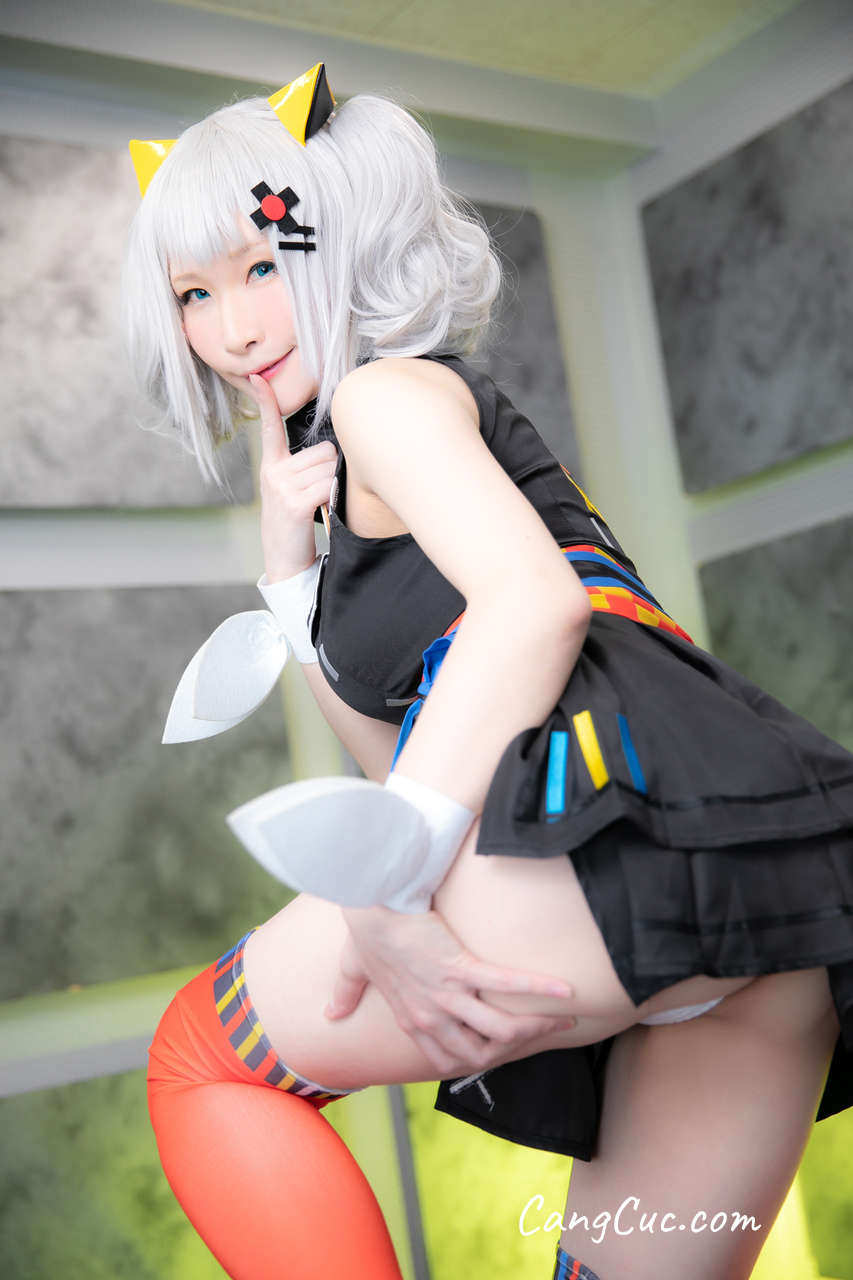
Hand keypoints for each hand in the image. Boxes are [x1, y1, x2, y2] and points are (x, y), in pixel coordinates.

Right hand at [250, 373, 336, 582]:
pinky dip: (335, 496)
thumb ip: (305, 467)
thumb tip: (335, 448)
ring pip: (329, 467)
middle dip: (332, 468)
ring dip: (336, 484)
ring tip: (322, 503)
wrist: (284, 561)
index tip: (259, 378)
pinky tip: (325, 508)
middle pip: (323, 450)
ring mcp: (281, 487)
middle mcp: (273, 472)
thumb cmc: (296, 523)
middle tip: (323, 491)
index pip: (270, 427)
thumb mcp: (292, 490)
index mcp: (272, 466)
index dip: (266, 402)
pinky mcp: (294, 503)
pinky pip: (328, 486)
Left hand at [325, 905, 574, 1076]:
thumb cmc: (365, 930)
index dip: (477, 1060)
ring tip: (565, 1016)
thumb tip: (330, 1013)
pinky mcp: (459, 967)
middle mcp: (430, 1015)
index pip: (448, 1058)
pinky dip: (539, 988)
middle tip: (545, 1032)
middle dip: (517, 1049)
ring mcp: (446, 994)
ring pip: (501, 1029)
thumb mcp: (353, 969)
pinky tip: (565, 989)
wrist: (370, 901)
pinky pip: (506, 984)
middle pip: (482, 1052)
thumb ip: (345, 995)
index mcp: (409, 1018)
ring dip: (536, 1026)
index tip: (500, 1050)